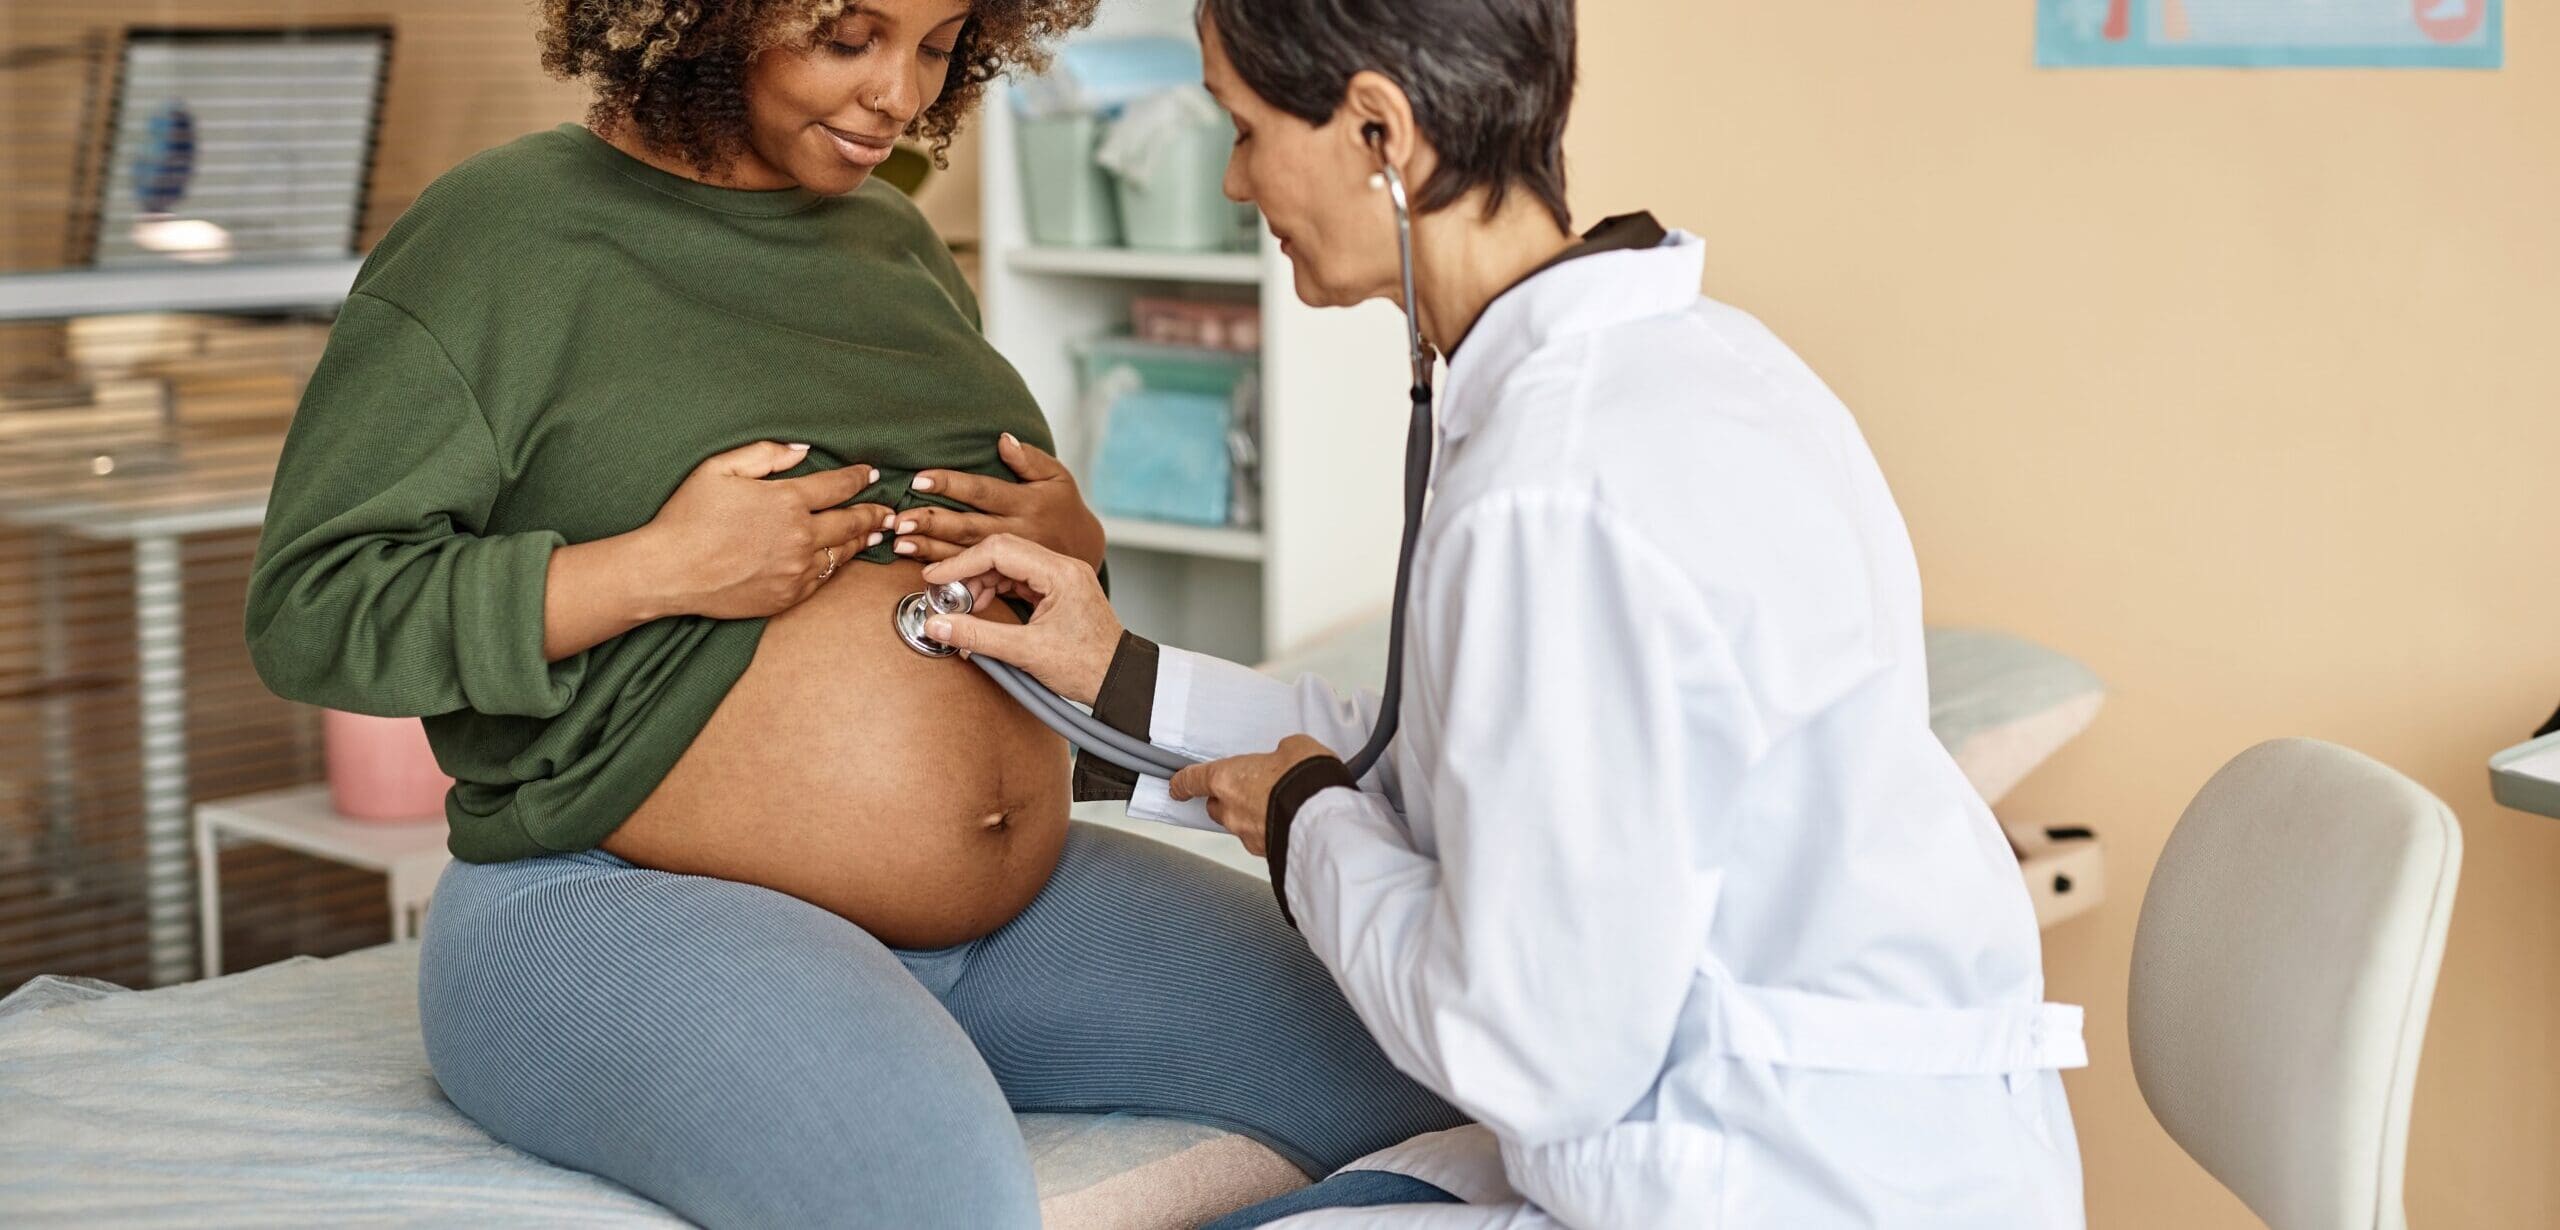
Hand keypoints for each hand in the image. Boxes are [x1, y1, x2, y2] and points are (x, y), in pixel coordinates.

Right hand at [639, 441, 895, 620]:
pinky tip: (841, 558)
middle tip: (888, 510)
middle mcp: (800, 536)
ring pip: (841, 553)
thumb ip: (765, 454)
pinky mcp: (788, 596)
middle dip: (873, 513)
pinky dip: (835, 565)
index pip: (837, 486)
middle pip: (850, 522)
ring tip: (876, 533)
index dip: (857, 478)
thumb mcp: (720, 468)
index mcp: (786, 500)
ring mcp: (796, 570)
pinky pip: (822, 578)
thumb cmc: (688, 515)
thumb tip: (803, 450)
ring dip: (861, 541)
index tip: (870, 473)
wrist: (669, 570)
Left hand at [891, 433, 1105, 569]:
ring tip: (899, 543)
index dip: (950, 484)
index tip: (919, 479)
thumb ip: (1030, 459)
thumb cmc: (1065, 508)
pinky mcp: (1007, 577)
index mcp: (1027, 502)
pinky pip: (974, 576)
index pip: (982, 490)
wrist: (1086, 553)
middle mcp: (1017, 531)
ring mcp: (1010, 558)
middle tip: (898, 519)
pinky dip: (947, 573)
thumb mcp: (1058, 478)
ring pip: (964, 554)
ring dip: (930, 550)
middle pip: (967, 526)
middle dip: (931, 523)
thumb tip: (1002, 439)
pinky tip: (922, 569)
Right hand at [918, 533, 1122, 705]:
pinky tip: (980, 611)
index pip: (1000, 550)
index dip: (962, 563)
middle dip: (969, 573)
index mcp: (1061, 573)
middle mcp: (1063, 567)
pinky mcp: (1058, 593)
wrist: (1121, 682)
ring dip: (980, 584)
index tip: (935, 579)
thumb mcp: (1026, 653)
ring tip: (962, 610)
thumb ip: (977, 637)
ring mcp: (1061, 578)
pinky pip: (1019, 582)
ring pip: (1008, 567)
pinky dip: (996, 594)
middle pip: (1002, 553)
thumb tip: (938, 626)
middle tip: (944, 597)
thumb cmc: (1087, 667)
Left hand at [1168, 735, 1337, 856]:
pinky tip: (1290, 820)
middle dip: (1228, 799)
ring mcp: (1247, 835)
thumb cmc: (1304, 780)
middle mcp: (1231, 811)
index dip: (1182, 783)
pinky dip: (1271, 830)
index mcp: (1227, 779)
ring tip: (1279, 804)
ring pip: (1240, 825)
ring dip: (1253, 816)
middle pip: (1216, 806)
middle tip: (1249, 788)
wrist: (1324, 819)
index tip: (1177, 785)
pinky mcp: (1267, 853)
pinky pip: (1263, 839)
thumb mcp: (1295, 747)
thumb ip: (1281, 753)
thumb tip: (1285, 758)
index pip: (1192, 781)